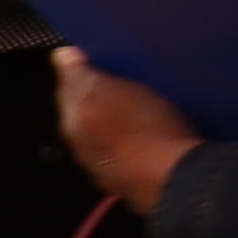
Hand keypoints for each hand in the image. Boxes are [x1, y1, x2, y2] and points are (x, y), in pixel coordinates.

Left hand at [54, 47, 203, 207]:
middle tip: (126, 80)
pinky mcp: (130, 181)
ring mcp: (105, 168)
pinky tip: (151, 135)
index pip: (68, 86)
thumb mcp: (109, 92)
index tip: (103, 56)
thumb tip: (61, 56)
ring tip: (143, 106)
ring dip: (118, 120)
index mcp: (72, 122)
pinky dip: (133, 141)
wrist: (177, 180)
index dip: (83, 69)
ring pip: (106, 134)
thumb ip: (81, 75)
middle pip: (87, 113)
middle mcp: (82, 147)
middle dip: (101, 97)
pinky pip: (127, 151)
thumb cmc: (144, 130)